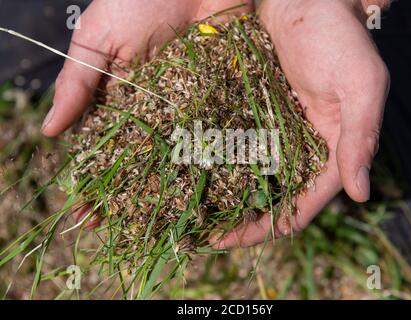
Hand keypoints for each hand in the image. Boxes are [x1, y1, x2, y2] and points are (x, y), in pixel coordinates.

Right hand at [44, 0, 253, 226]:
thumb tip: (50, 133)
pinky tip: (214, 195)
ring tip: (170, 229)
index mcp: (124, 103)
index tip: (86, 215)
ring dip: (175, 194)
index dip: (95, 184)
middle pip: (144, 166)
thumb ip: (78, 84)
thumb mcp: (100, 39)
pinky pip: (221, 137)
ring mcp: (192, 111)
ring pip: (183, 159)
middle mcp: (158, 114)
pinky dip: (218, 164)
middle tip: (126, 236)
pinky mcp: (225, 100)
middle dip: (134, 200)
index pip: (106, 151)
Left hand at [213, 0, 389, 247]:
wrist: (305, 0)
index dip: (269, 228)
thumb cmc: (338, 37)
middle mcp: (302, 149)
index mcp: (331, 151)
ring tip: (191, 211)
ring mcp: (277, 133)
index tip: (233, 240)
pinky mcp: (256, 113)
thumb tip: (360, 195)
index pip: (302, 205)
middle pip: (271, 199)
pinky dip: (217, 163)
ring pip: (249, 178)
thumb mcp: (360, 85)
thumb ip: (360, 138)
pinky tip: (191, 171)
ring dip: (224, 198)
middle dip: (240, 221)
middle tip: (202, 235)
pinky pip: (235, 146)